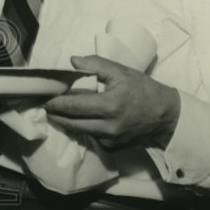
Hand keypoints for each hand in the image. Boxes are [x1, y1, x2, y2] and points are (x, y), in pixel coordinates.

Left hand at [41, 55, 179, 150]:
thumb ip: (95, 64)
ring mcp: (110, 140)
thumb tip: (72, 61)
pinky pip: (91, 138)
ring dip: (66, 122)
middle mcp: (108, 127)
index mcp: (110, 105)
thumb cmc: (143, 90)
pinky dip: (83, 128)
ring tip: (56, 112)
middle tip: (45, 106)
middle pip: (71, 122)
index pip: (74, 106)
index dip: (56, 103)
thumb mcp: (121, 72)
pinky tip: (80, 120)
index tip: (44, 98)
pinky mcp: (112, 148)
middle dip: (55, 114)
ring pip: (79, 132)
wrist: (165, 116)